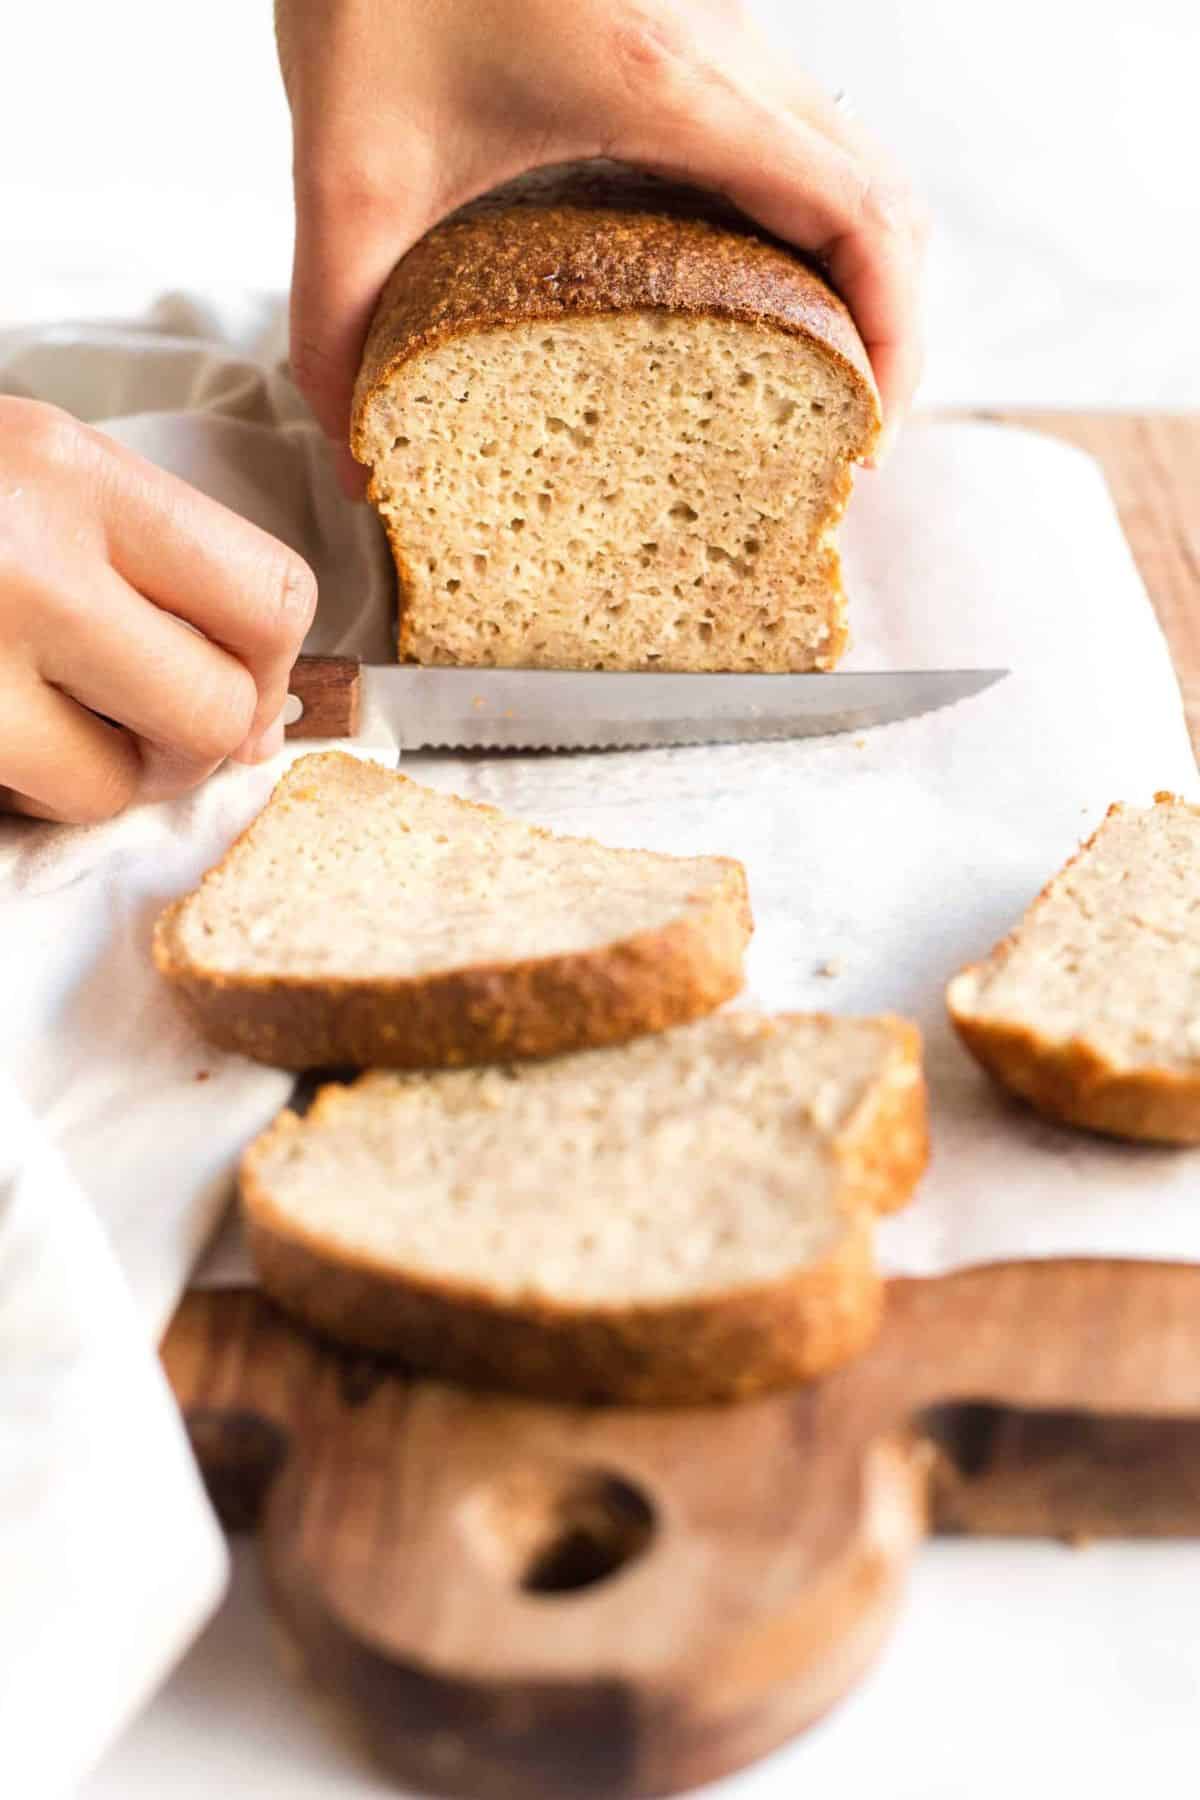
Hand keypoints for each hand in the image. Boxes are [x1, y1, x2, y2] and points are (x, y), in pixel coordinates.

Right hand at [0, 399, 316, 822]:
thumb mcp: (24, 471)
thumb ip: (138, 551)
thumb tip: (255, 707)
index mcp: (73, 472)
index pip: (269, 593)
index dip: (273, 666)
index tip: (245, 688)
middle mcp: (35, 558)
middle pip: (215, 707)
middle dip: (196, 740)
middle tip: (143, 726)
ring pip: (122, 783)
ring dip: (101, 774)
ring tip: (48, 724)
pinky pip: (36, 807)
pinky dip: (29, 792)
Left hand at [276, 0, 927, 491]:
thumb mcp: (346, 163)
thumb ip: (338, 321)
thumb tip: (355, 463)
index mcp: (672, 86)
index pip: (861, 218)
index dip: (896, 341)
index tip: (865, 437)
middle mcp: (726, 48)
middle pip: (886, 198)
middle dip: (888, 328)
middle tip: (837, 432)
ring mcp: (720, 27)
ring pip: (852, 159)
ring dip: (854, 272)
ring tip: (804, 380)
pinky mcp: (690, 23)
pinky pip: (794, 134)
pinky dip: (806, 221)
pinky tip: (740, 289)